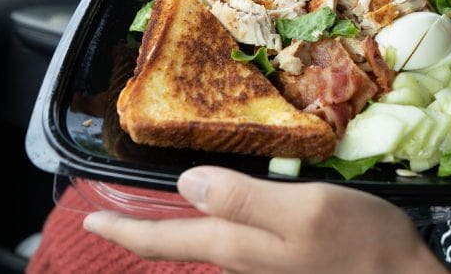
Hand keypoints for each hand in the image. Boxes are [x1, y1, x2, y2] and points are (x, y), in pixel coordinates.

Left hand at [82, 166, 447, 273]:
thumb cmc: (361, 244)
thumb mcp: (304, 211)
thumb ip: (244, 198)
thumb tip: (185, 184)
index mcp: (238, 245)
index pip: (165, 241)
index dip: (123, 230)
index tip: (88, 218)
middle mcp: (243, 261)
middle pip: (182, 244)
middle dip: (144, 230)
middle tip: (113, 211)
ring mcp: (266, 266)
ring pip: (209, 243)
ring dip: (178, 227)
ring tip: (157, 206)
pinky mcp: (287, 263)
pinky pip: (237, 242)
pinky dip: (215, 224)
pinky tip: (222, 209)